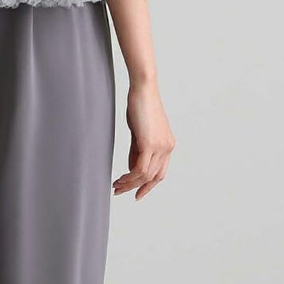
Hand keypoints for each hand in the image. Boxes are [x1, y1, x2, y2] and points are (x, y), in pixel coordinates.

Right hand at [113, 81, 173, 200]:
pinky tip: (120, 178)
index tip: (136, 194)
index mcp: (168, 145)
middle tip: (119, 191)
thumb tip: (132, 169)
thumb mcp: (139, 133)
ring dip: (129, 183)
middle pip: (154, 177)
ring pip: (146, 175)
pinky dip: (129, 177)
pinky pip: (140, 168)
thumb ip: (137, 151)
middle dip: (136, 188)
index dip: (148, 186)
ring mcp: (161, 147)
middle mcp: (168, 148)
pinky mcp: (150, 144)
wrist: (143, 89)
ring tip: (116, 186)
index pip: (160, 173)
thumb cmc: (139, 106)